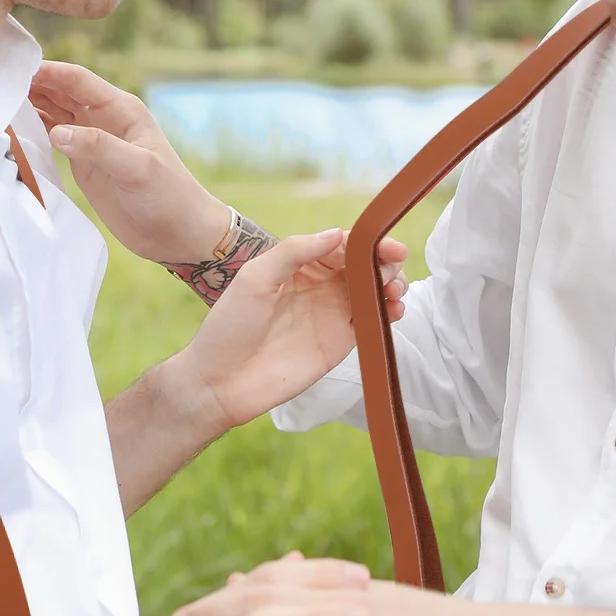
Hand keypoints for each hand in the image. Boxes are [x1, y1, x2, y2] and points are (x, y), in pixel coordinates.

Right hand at [31, 60, 229, 262]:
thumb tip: (57, 131)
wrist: (177, 234)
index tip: (16, 67)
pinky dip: (35, 132)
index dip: (48, 71)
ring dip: (30, 106)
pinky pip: (54, 139)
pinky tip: (13, 129)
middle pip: (60, 92)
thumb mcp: (137, 169)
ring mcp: (92, 141)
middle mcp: (103, 119)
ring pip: (54, 112)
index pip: (77, 80)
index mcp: (121, 109)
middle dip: (31, 84)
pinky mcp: (84, 163)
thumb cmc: (168, 196)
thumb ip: (98, 147)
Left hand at [172, 228, 408, 429]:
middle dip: (385, 261)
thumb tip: (336, 234)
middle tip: (392, 269)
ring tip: (394, 289)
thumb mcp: (254, 278)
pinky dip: (390, 313)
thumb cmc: (229, 326)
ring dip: (392, 284)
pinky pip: (372, 322)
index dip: (366, 242)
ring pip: (373, 290)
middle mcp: (318, 286)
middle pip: (363, 265)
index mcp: (297, 265)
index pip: (341, 245)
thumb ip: (293, 252)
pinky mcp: (339, 342)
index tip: (385, 245)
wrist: (221, 381)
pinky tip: (394, 309)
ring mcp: (331, 313)